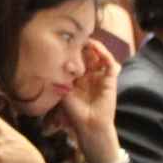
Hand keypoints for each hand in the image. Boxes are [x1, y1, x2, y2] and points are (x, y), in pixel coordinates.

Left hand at [57, 38, 122, 162]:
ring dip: (95, 47)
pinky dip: (105, 55)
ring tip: (88, 40)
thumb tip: (51, 62)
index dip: (73, 51)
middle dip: (84, 46)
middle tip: (77, 37)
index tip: (65, 41)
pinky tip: (97, 49)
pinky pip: (110, 64)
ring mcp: (101, 77)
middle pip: (89, 56)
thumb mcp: (63, 92)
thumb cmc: (74, 112)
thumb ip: (60, 78)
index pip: (77, 60)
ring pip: (100, 57)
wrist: (89, 124)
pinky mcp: (111, 80)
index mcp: (79, 79)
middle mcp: (90, 76)